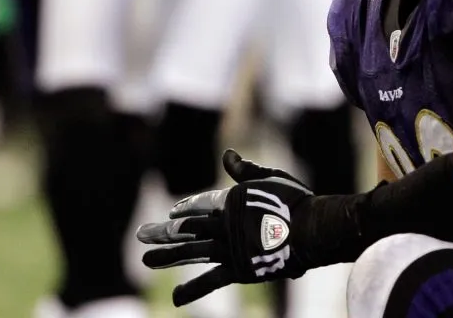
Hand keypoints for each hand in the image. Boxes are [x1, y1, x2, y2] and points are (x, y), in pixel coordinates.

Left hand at [136, 150, 314, 306]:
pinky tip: (176, 298)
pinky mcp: (237, 268)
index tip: (172, 213)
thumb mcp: (272, 178)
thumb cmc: (297, 201)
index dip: (186, 208)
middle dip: (163, 231)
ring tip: (146, 259)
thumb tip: (227, 155)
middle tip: (142, 233)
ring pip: (191, 251)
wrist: (310, 229)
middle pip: (188, 228)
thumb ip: (247, 171)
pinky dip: (193, 290)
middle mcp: (224, 224)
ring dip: (167, 255)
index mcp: (231, 201)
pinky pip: (212, 280)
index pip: (202, 204)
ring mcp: (228, 247)